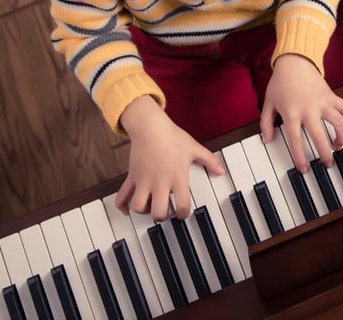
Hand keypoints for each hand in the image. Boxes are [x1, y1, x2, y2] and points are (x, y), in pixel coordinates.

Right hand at [115, 95, 224, 219]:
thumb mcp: (194, 148)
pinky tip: (127, 209)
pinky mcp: (131, 177)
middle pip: (158, 212)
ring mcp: (143, 180)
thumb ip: (210, 161)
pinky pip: (121, 196)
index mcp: (176, 176)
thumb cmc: (172, 136)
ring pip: (138, 207)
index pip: (182, 205)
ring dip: (144, 212)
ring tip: (151, 206)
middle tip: (166, 211)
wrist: (150, 126)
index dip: (184, 214)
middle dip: (163, 216)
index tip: (183, 213)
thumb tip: (221, 171)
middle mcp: (159, 181)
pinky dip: (122, 206)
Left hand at [260, 54, 342, 172]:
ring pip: (337, 123)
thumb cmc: (280, 83)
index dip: (300, 158)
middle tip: (327, 164)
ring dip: (341, 137)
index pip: (296, 141)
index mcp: (291, 114)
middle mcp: (308, 110)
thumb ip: (266, 123)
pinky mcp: (331, 96)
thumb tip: (267, 140)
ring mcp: (322, 103)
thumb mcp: (268, 103)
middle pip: (320, 137)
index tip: (304, 168)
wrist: (294, 61)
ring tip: (338, 146)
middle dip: (325, 154)